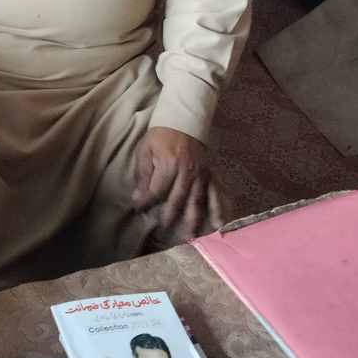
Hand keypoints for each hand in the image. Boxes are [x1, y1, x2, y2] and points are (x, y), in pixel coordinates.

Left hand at [132, 127, 225, 247]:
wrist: (183, 119)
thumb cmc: (160, 135)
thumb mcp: (145, 150)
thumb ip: (143, 174)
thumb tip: (138, 198)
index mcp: (169, 165)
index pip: (156, 191)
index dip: (146, 203)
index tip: (139, 211)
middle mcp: (187, 172)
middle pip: (177, 200)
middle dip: (169, 218)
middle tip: (163, 234)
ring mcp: (201, 174)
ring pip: (196, 201)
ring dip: (193, 220)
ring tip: (190, 238)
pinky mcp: (209, 174)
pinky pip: (215, 193)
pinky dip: (217, 208)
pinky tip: (219, 223)